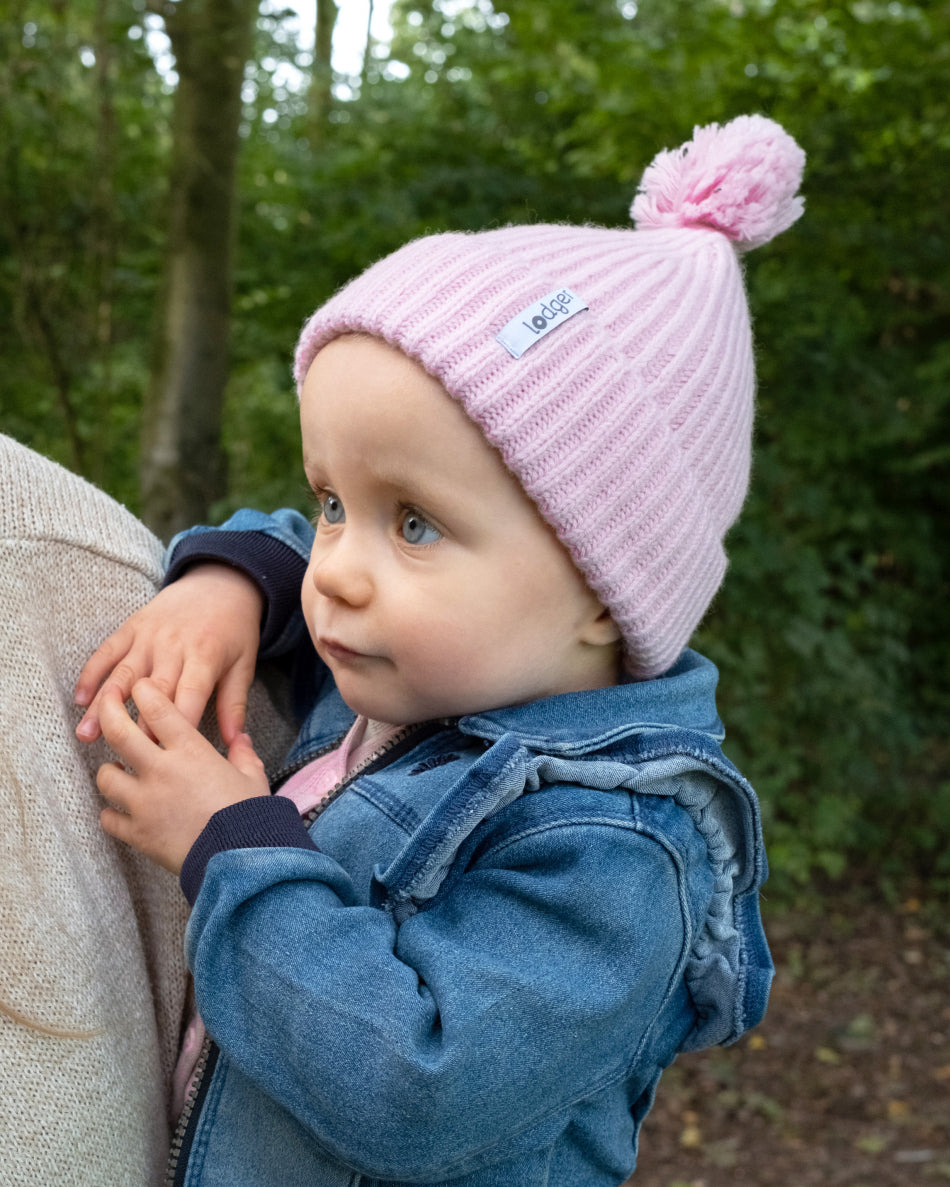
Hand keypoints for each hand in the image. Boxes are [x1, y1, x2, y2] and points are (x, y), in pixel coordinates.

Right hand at [75, 564, 262, 746]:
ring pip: (123, 673)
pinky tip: (80, 698)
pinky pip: (107, 650)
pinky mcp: (132, 627)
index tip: (164, 754)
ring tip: (87, 732)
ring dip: (103, 703)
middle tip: (119, 752)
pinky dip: (91, 672)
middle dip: (135, 722)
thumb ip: (235, 703)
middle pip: (151, 689)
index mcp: (205, 656)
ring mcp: (149, 635)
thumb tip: (234, 742)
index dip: (177, 724)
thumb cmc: (234, 631)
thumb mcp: (244, 663)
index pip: (188, 695)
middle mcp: (173, 646)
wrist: (220, 582)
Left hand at [96, 679, 269, 873]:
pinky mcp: (138, 833)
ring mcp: (144, 803)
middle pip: (118, 731)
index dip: (144, 691)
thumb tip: (241, 739)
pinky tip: (119, 812)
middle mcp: (161, 771)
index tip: (139, 686)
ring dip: (109, 771)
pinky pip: (109, 818)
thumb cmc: (251, 814)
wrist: (241, 860)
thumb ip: (243, 754)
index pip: (157, 708)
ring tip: (117, 771)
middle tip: (106, 703)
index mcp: (190, 751)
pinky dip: (111, 814)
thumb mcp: (252, 777)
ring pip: (106, 776)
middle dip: (108, 711)